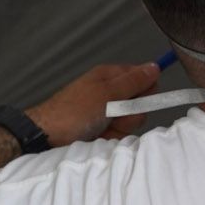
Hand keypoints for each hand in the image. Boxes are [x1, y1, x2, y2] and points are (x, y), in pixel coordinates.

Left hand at [27, 62, 161, 145]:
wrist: (48, 136)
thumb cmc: (76, 110)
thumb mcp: (107, 94)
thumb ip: (134, 82)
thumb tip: (155, 67)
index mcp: (111, 77)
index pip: (143, 78)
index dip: (145, 89)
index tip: (137, 99)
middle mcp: (112, 93)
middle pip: (140, 102)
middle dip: (130, 113)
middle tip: (113, 115)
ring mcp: (108, 113)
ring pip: (132, 121)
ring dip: (120, 127)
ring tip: (101, 128)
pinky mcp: (104, 129)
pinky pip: (121, 134)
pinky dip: (112, 137)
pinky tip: (98, 137)